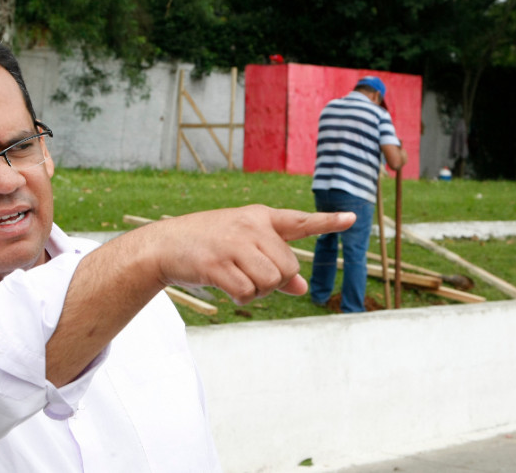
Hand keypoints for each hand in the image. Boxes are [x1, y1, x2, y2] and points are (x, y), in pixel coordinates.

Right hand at [154, 205, 354, 304]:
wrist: (164, 245)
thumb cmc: (208, 245)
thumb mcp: (243, 247)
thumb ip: (274, 262)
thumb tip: (301, 288)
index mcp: (260, 218)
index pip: (299, 221)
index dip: (327, 221)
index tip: (351, 218)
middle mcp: (251, 226)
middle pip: (289, 267)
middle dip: (275, 281)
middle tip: (250, 275)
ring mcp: (234, 243)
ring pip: (271, 281)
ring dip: (257, 291)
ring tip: (236, 279)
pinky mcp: (218, 263)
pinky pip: (248, 292)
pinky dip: (241, 297)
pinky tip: (226, 287)